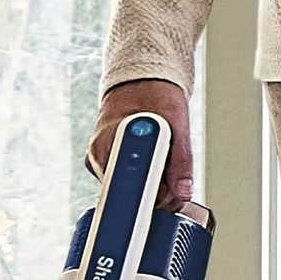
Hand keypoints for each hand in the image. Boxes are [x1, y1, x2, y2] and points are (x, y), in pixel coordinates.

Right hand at [88, 78, 192, 204]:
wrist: (140, 82)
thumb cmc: (155, 95)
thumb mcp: (176, 121)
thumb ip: (181, 160)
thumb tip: (182, 192)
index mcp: (110, 144)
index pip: (128, 190)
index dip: (153, 195)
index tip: (167, 194)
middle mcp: (99, 156)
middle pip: (130, 197)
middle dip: (157, 192)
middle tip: (171, 169)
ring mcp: (99, 162)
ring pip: (130, 193)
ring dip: (153, 185)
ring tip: (161, 158)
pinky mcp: (103, 166)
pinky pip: (127, 185)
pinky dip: (144, 179)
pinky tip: (150, 161)